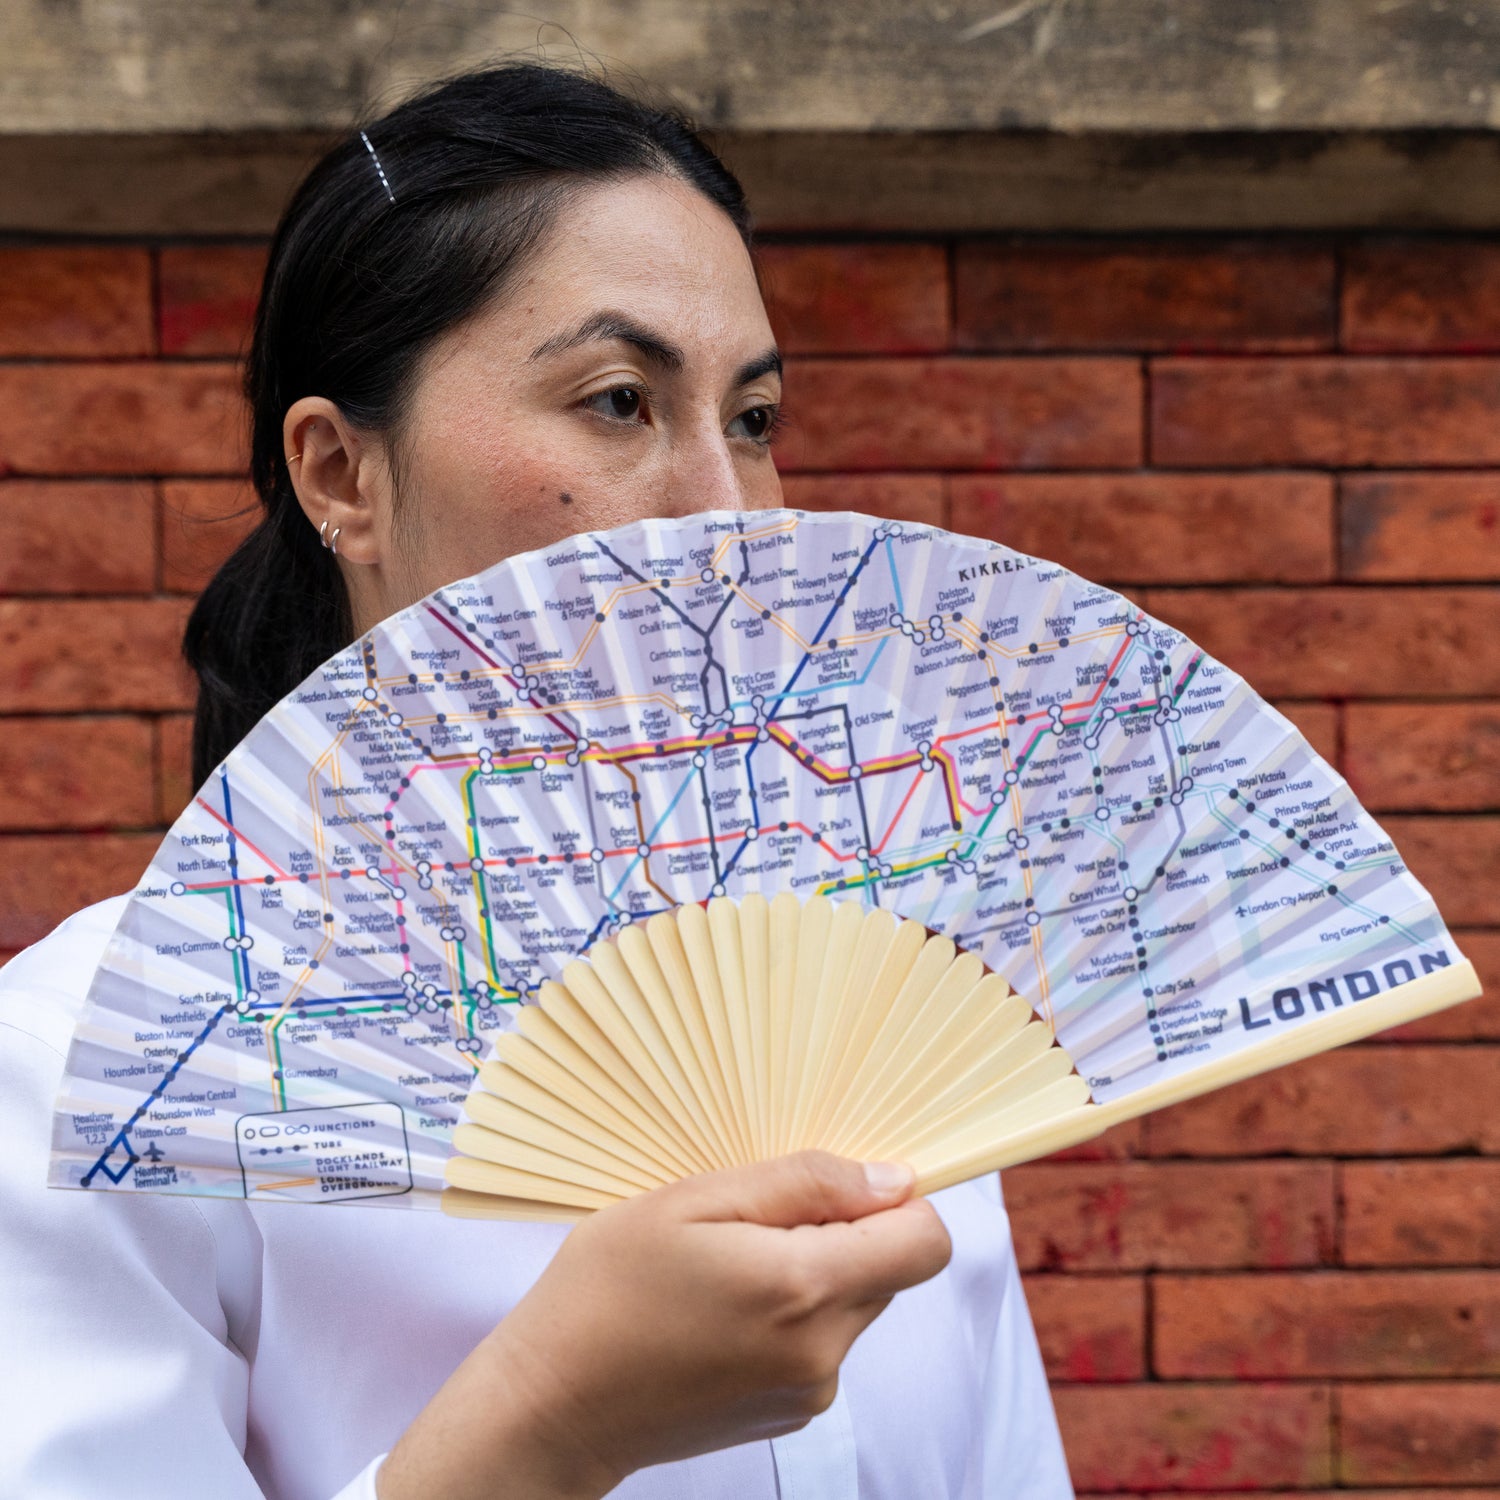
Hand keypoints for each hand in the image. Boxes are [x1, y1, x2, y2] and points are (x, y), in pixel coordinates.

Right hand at [377, 1152, 951, 1498]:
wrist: (555, 1403)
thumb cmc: (606, 1289)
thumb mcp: (692, 1202)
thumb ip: (803, 1185)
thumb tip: (893, 1181)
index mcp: (802, 1289)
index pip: (925, 1243)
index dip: (898, 1203)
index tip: (842, 1186)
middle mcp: (821, 1351)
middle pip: (891, 1270)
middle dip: (844, 1232)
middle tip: (754, 1221)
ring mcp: (809, 1392)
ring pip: (856, 1303)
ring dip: (815, 1272)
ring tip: (727, 1266)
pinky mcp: (790, 1414)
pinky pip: (824, 1342)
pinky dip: (793, 1313)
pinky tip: (722, 1308)